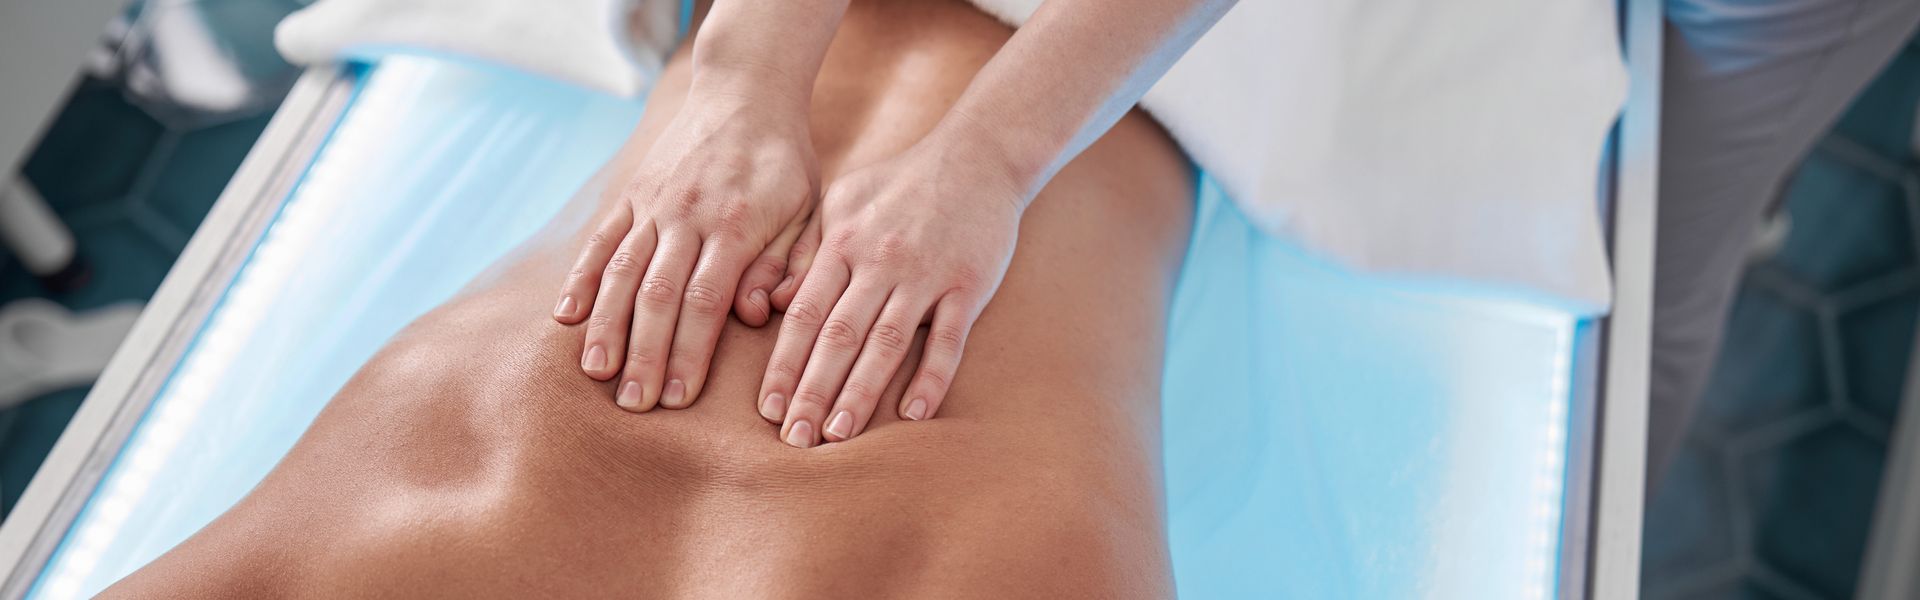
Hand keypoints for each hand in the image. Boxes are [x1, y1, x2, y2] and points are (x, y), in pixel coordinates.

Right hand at [554, 84, 816, 412]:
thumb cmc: (784, 162)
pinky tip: (567, 317)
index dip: (689, 353)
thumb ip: (788, 263)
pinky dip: (581, 278)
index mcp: (735, 225)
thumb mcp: (809, 209)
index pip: (706, 301)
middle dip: (643, 353)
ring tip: (596, 372)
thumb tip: (755, 314)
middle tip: (633, 404)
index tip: (678, 398)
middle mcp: (686, 216)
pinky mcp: (632, 193)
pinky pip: (601, 240)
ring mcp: (653, 204)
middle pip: (657, 295)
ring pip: (621, 271)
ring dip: (606, 325)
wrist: (745, 92)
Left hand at [757, 136, 1027, 446]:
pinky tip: (912, 413)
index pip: (805, 314)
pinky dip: (931, 377)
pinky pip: (948, 338)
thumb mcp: (842, 203)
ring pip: (886, 343)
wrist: (978, 155)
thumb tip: (770, 304)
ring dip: (859, 393)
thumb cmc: (901, 184)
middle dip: (812, 390)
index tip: (766, 409)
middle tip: (793, 439)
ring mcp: (926, 274)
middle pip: (838, 335)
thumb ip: (806, 251)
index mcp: (844, 242)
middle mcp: (880, 261)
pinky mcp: (969, 284)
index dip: (784, 363)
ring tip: (837, 435)